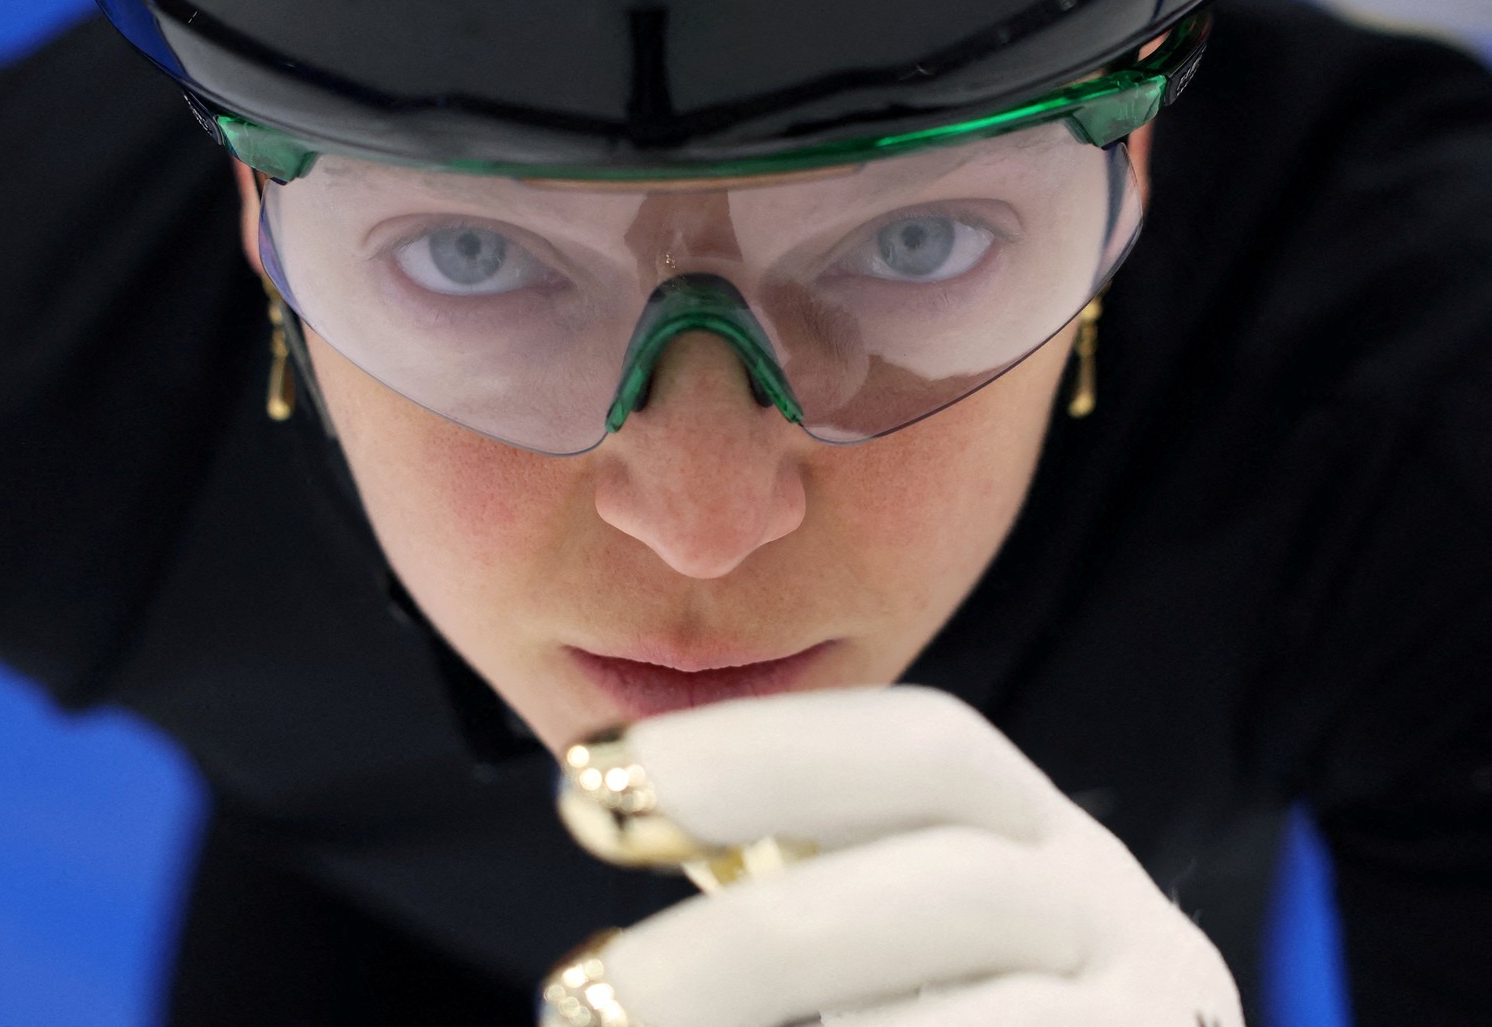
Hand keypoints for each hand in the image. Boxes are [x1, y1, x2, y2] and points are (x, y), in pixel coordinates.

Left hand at [550, 685, 1241, 1026]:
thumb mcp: (872, 947)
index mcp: (1024, 827)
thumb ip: (789, 907)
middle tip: (596, 990)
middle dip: (763, 939)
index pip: (919, 743)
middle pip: (950, 885)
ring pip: (981, 1012)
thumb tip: (606, 927)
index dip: (757, 749)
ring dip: (803, 1017)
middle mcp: (1101, 899)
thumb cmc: (919, 1005)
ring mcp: (1153, 1001)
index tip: (591, 775)